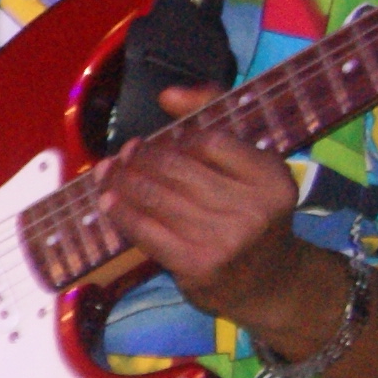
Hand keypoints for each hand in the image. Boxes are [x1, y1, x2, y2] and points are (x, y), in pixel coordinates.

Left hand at [97, 100, 332, 333]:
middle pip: (177, 168)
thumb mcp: (250, 166)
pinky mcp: (197, 266)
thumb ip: (213, 117)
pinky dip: (122, 213)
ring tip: (107, 171)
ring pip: (156, 197)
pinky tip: (108, 201)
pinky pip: (147, 230)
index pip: (210, 141)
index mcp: (270, 177)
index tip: (156, 139)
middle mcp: (252, 209)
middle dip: (141, 157)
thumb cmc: (251, 213)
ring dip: (123, 180)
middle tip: (124, 153)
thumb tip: (167, 95)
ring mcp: (224, 240)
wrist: (268, 282)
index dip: (175, 136)